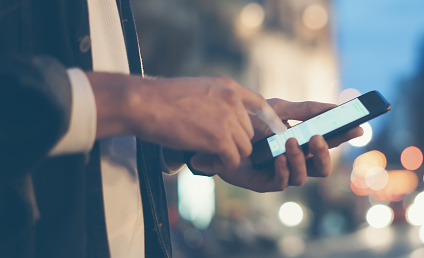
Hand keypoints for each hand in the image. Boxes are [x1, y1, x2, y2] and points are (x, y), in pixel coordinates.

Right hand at [88, 73, 285, 167]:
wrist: (142, 103)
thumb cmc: (159, 99)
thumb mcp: (196, 89)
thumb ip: (214, 101)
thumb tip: (220, 121)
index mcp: (227, 86)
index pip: (260, 104)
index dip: (271, 120)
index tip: (278, 131)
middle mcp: (232, 100)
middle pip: (248, 133)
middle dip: (233, 144)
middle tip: (210, 150)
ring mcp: (228, 119)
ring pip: (243, 149)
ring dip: (226, 156)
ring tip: (202, 155)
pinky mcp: (219, 138)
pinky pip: (232, 160)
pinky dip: (219, 166)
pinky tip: (201, 161)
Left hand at [188, 99, 363, 191]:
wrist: (219, 132)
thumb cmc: (250, 122)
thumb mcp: (280, 109)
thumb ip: (306, 109)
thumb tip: (335, 107)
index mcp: (303, 143)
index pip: (329, 142)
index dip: (345, 136)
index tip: (358, 127)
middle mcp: (296, 160)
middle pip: (323, 167)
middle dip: (325, 154)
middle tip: (318, 137)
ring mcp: (282, 173)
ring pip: (304, 176)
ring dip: (300, 159)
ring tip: (290, 142)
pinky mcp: (266, 182)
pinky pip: (283, 182)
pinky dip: (284, 169)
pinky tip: (279, 156)